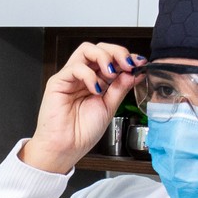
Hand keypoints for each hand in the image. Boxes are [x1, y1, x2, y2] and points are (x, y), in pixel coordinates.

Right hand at [23, 42, 140, 173]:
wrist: (66, 148)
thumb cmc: (82, 132)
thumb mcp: (109, 107)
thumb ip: (120, 88)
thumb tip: (134, 73)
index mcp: (96, 81)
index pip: (111, 58)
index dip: (126, 57)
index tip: (139, 63)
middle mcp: (83, 76)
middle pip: (99, 48)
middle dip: (117, 52)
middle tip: (128, 65)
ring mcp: (70, 78)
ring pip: (86, 50)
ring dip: (104, 58)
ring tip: (111, 74)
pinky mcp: (58, 82)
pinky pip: (75, 67)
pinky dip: (89, 75)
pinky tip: (96, 89)